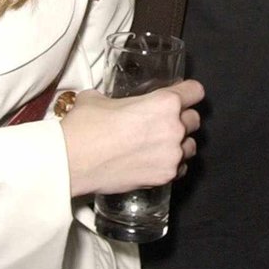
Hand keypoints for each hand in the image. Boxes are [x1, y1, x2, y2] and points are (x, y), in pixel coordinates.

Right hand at [61, 79, 203, 198]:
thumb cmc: (85, 125)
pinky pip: (180, 168)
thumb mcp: (98, 98)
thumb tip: (109, 102)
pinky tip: (155, 162)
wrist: (72, 161)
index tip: (181, 96)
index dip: (188, 92)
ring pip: (190, 146)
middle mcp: (174, 127)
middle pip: (194, 120)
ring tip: (160, 145)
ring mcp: (172, 155)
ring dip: (179, 144)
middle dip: (182, 119)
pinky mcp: (164, 177)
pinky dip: (171, 165)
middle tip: (162, 123)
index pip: (195, 91)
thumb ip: (116, 98)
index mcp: (165, 102)